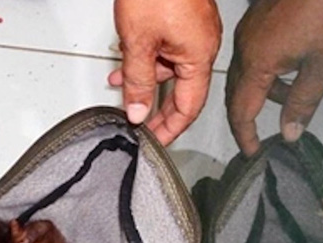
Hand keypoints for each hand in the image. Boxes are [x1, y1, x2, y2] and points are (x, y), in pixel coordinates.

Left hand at [109, 0, 221, 145]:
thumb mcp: (137, 42)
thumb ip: (137, 81)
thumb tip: (137, 112)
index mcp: (199, 55)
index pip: (188, 107)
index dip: (170, 129)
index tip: (154, 142)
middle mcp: (202, 45)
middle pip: (181, 90)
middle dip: (155, 108)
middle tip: (137, 126)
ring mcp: (194, 32)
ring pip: (170, 69)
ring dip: (144, 81)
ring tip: (120, 87)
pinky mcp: (184, 20)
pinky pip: (168, 50)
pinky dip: (147, 60)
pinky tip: (126, 64)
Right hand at [225, 0, 322, 155]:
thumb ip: (303, 101)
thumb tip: (288, 135)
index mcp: (257, 63)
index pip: (241, 111)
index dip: (245, 136)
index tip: (252, 154)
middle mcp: (244, 49)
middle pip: (235, 94)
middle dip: (245, 119)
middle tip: (258, 139)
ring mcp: (248, 33)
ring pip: (244, 74)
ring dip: (259, 94)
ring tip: (287, 101)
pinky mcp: (257, 21)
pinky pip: (251, 57)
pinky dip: (263, 74)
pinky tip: (288, 72)